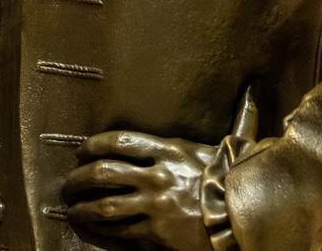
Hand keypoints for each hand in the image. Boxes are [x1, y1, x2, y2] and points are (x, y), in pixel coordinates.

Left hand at [61, 89, 260, 247]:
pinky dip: (102, 231)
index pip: (119, 141)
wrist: (249, 216)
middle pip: (104, 173)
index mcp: (170, 149)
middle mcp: (157, 174)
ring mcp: (155, 204)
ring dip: (83, 208)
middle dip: (79, 179)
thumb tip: (254, 88)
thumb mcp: (233, 144)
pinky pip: (121, 232)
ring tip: (72, 211)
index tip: (80, 151)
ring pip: (106, 205)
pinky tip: (93, 230)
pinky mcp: (157, 232)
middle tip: (68, 185)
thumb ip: (238, 117)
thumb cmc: (239, 179)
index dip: (93, 145)